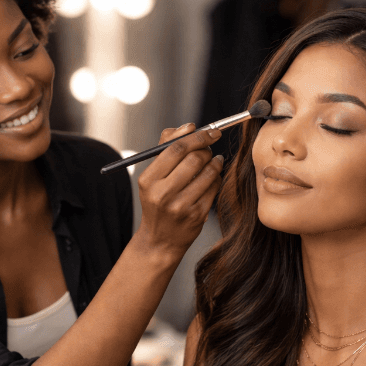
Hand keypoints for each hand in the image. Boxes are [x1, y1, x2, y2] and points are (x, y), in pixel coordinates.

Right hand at [134, 124, 223, 260]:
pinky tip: (212, 177)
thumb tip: (189, 126)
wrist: (160, 240)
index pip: (175, 149)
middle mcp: (163, 194)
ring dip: (215, 162)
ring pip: (208, 173)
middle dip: (207, 148)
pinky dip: (217, 177)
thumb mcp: (153, 176)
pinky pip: (214, 188)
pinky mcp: (197, 216)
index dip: (196, 136)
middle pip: (194, 159)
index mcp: (148, 180)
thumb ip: (166, 147)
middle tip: (209, 146)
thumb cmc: (157, 201)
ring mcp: (181, 206)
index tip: (209, 131)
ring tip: (213, 160)